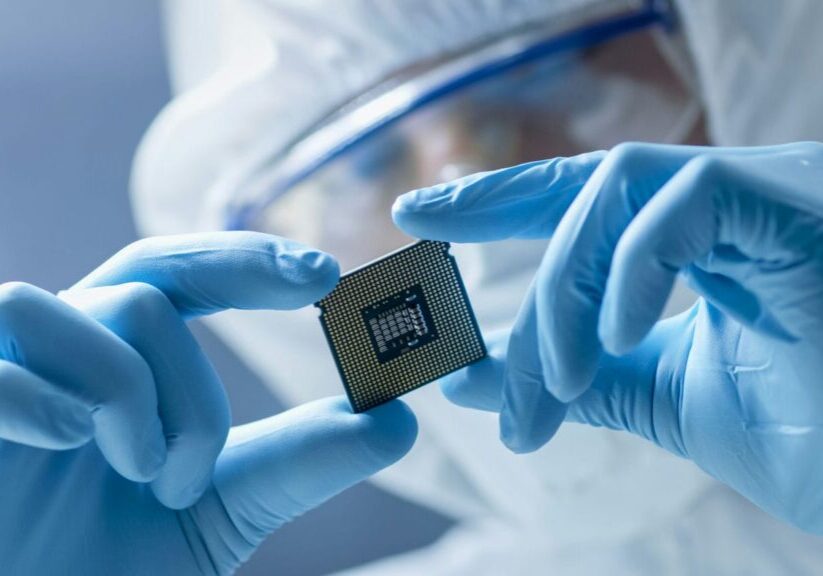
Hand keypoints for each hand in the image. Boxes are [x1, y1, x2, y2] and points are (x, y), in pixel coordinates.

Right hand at [0, 232, 416, 574]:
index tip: (325, 275)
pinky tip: (66, 445)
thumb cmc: (109, 567)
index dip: (248, 259)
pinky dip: (47, 400)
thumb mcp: (218, 511)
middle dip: (194, 376)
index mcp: (119, 362)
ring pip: (97, 311)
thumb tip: (396, 419)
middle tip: (204, 462)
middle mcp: (62, 352)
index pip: (182, 274)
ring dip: (140, 398)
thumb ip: (296, 462)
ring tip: (143, 481)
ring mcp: (5, 373)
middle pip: (151, 285)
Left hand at [393, 142, 822, 532]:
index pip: (582, 195)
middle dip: (512, 260)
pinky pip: (682, 203)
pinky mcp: (796, 204)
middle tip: (470, 364)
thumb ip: (576, 378)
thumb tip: (472, 375)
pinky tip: (611, 340)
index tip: (420, 215)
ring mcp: (767, 192)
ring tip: (551, 385)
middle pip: (586, 192)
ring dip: (562, 294)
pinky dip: (628, 271)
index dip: (497, 198)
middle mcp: (732, 199)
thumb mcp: (664, 400)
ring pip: (617, 192)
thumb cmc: (811, 436)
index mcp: (704, 237)